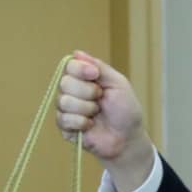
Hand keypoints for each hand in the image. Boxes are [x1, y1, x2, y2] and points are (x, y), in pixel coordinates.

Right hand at [57, 50, 155, 190]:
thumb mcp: (117, 83)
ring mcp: (67, 109)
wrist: (127, 138)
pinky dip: (81, 123)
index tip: (95, 75)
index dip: (80, 70)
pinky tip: (90, 126)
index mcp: (84, 78)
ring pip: (64, 101)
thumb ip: (99, 67)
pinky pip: (63, 119)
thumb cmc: (125, 110)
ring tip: (97, 114)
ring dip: (86, 109)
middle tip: (101, 98)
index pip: (69, 66)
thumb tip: (76, 53)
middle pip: (65, 83)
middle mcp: (72, 91)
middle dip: (87, 92)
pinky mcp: (65, 127)